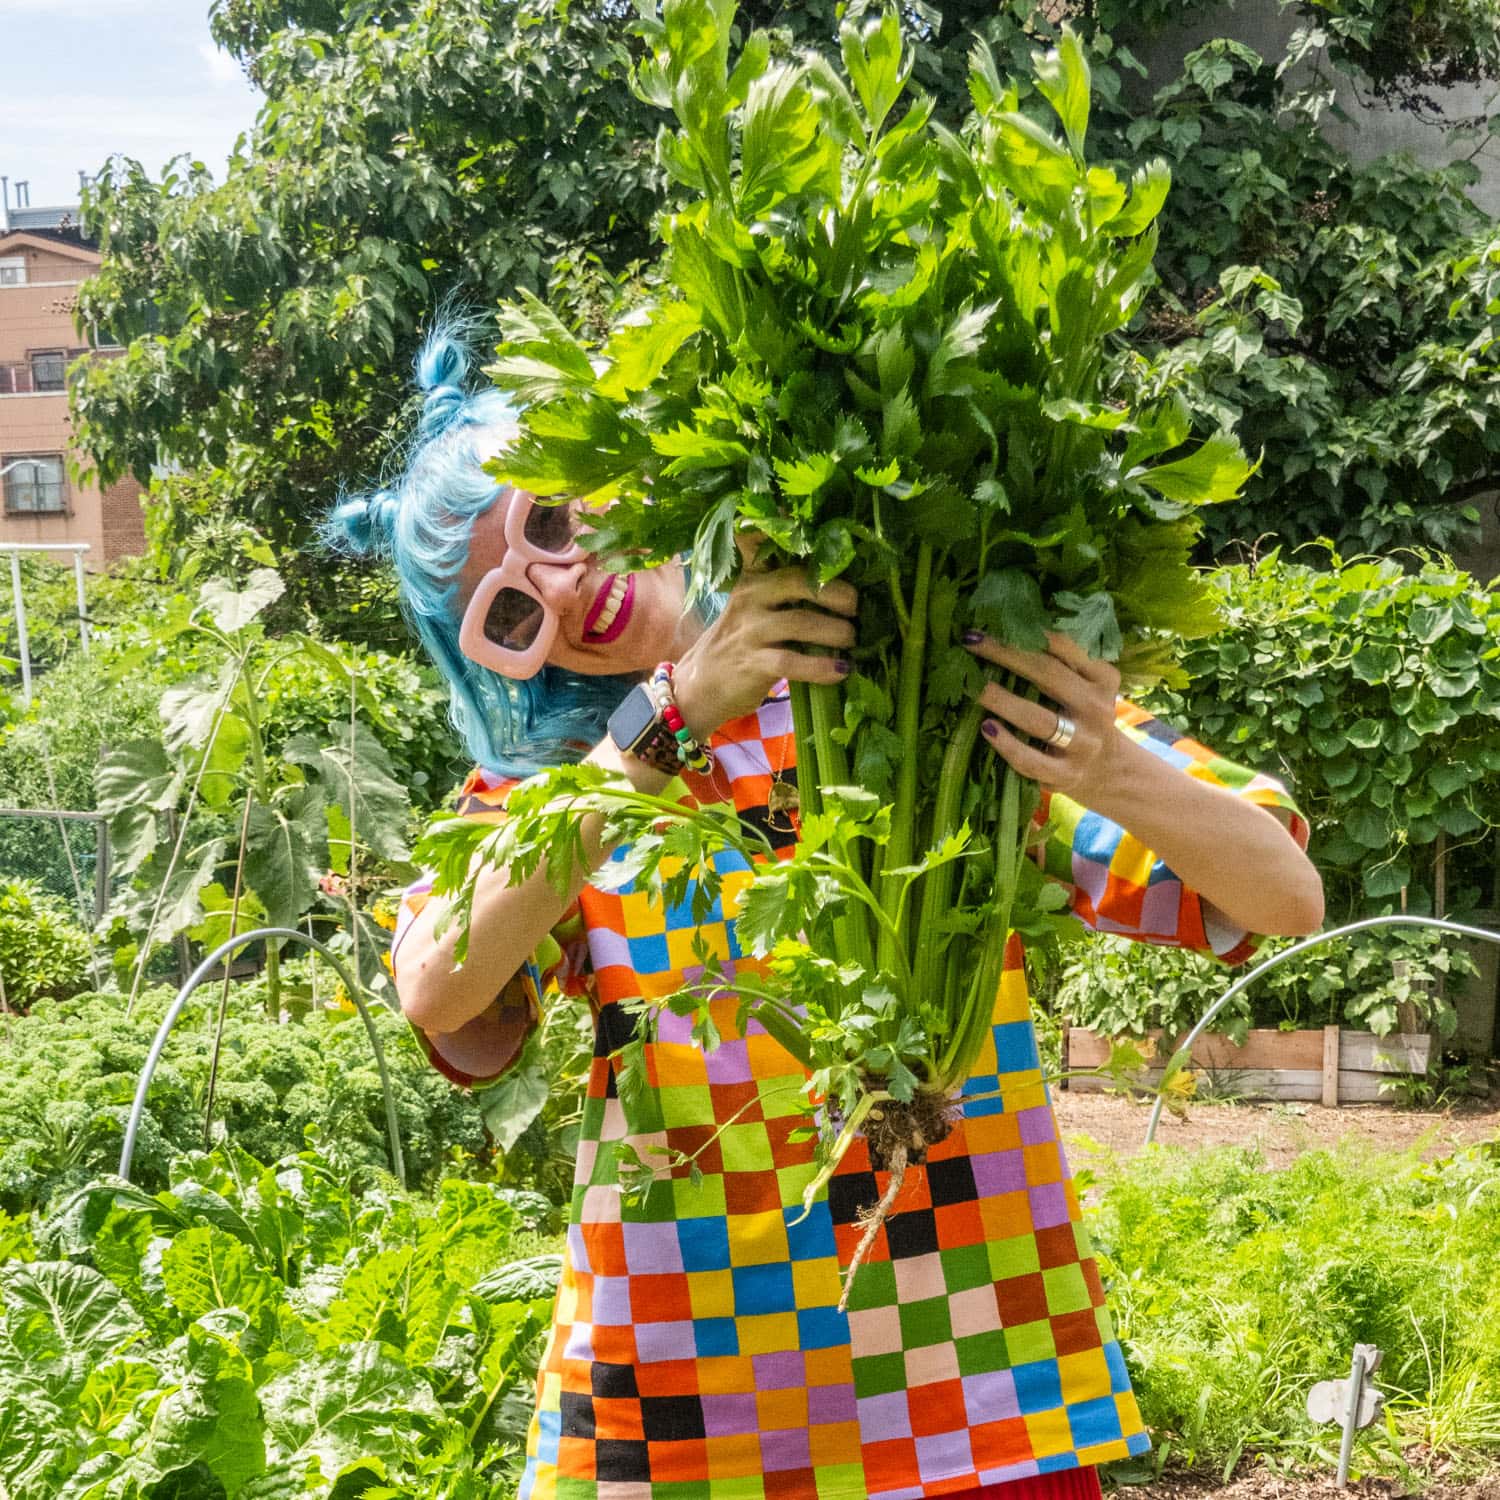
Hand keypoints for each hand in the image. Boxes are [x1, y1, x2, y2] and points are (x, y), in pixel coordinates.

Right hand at [674, 539, 856, 739]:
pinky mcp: (752, 662)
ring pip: (800, 622)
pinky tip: (841, 670)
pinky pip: (792, 661)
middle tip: (856, 607)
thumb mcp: (754, 608)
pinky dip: (821, 667)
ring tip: (852, 640)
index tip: (805, 515)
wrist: (700, 686)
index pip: (760, 541)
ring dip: (836, 632)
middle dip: (836, 592)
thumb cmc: (740, 643)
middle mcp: (750, 597)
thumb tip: (844, 585)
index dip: (781, 523)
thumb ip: (786, 590)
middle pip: (797, 581)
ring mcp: (749, 630)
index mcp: (753, 578)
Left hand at [963, 629, 1121, 801]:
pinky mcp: (1065, 774)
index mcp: (1103, 678)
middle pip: (1048, 675)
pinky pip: (1031, 759)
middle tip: (971, 642)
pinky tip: (987, 729)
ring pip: (1038, 719)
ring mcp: (1082, 744)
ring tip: (973, 686)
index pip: (1066, 646)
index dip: (1028, 631)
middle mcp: (1096, 708)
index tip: (992, 621)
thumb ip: (1062, 662)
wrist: (1108, 770)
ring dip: (1001, 700)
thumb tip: (1009, 626)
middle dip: (1005, 655)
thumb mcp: (1086, 686)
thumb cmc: (1082, 716)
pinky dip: (1006, 744)